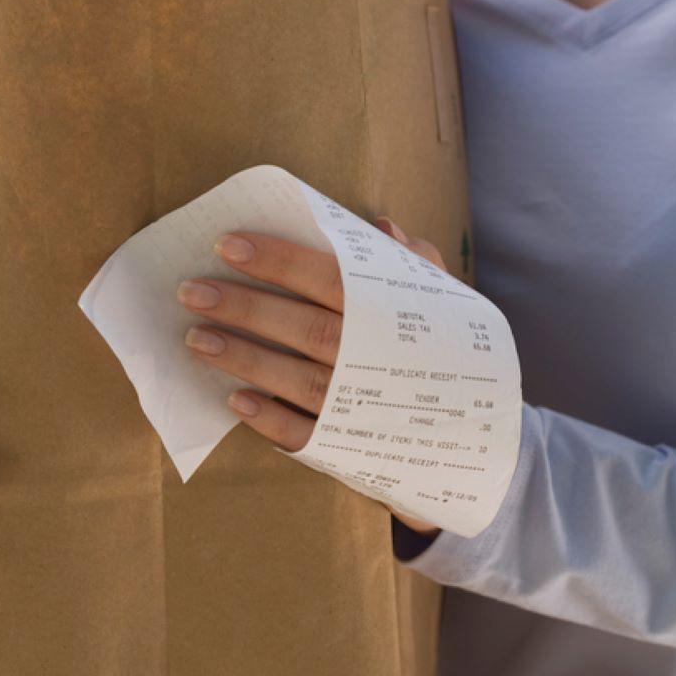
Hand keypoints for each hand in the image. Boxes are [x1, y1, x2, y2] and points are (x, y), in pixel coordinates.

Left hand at [177, 217, 442, 535]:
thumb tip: (379, 227)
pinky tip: (235, 401)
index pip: (329, 278)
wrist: (485, 440)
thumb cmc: (452, 355)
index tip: (227, 245)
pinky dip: (270, 420)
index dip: (278, 261)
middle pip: (305, 329)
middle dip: (245, 308)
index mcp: (394, 315)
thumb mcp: (447, 301)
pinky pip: (307, 436)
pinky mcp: (353, 448)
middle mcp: (378, 360)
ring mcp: (365, 409)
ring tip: (195, 340)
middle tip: (190, 291)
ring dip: (244, 360)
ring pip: (298, 381)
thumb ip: (414, 262)